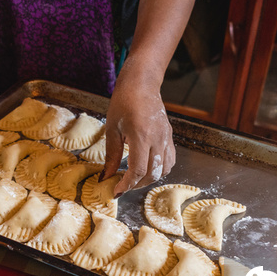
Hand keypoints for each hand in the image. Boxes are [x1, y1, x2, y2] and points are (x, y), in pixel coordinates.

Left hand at [102, 66, 174, 196]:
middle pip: (153, 174)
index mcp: (141, 136)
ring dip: (149, 179)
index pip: (139, 170)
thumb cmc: (123, 102)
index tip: (116, 190)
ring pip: (164, 169)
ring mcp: (166, 138)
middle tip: (123, 186)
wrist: (141, 84)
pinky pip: (170, 160)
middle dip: (137, 185)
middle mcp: (157, 139)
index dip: (127, 184)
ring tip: (134, 178)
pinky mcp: (170, 136)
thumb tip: (106, 177)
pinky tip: (148, 168)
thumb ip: (111, 156)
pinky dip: (160, 169)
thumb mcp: (112, 129)